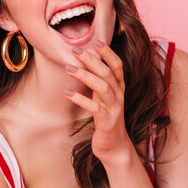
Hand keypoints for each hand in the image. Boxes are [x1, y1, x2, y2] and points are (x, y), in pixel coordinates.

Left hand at [64, 40, 133, 165]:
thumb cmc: (106, 118)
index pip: (117, 66)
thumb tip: (86, 62)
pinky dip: (81, 99)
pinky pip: (95, 108)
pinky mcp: (107, 122)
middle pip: (108, 73)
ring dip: (86, 76)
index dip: (108, 53)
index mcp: (119, 88)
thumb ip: (99, 81)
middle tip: (75, 50)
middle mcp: (119, 96)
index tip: (96, 41)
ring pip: (103, 87)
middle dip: (92, 60)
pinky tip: (68, 93)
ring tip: (69, 68)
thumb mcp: (104, 97)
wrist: (115, 147)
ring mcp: (114, 109)